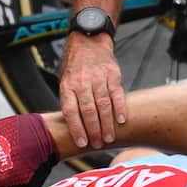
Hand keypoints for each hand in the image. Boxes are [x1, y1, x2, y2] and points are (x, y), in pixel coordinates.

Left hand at [60, 33, 125, 148]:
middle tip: (98, 144)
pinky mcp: (112, 74)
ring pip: (103, 104)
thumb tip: (73, 127)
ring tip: (109, 138)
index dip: (76, 128)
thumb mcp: (65, 80)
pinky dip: (120, 107)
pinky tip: (122, 120)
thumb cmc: (75, 66)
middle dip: (94, 130)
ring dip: (107, 123)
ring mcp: (98, 77)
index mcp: (68, 85)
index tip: (82, 142)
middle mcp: (82, 81)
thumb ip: (69, 101)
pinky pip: (117, 93)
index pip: (71, 110)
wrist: (89, 41)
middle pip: (88, 110)